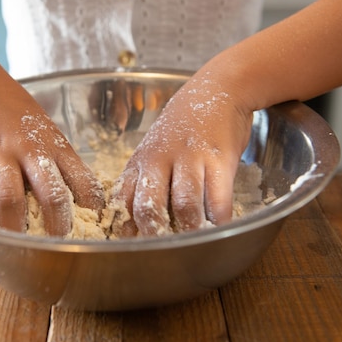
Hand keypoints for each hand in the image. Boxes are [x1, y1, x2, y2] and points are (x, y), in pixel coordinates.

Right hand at [0, 65, 104, 235]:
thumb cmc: (12, 106)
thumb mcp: (44, 127)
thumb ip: (57, 157)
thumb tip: (76, 194)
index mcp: (54, 143)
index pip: (83, 178)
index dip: (92, 205)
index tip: (97, 224)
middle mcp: (30, 149)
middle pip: (51, 195)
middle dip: (58, 226)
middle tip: (60, 245)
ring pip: (12, 199)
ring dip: (17, 227)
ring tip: (20, 244)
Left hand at [111, 70, 253, 236]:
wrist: (217, 89)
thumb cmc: (182, 127)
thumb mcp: (154, 149)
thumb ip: (143, 181)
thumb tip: (131, 224)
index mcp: (140, 162)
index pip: (122, 199)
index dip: (124, 227)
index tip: (130, 247)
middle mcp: (160, 160)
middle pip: (148, 205)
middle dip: (153, 233)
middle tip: (162, 252)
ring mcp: (189, 158)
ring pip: (183, 204)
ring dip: (189, 230)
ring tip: (193, 243)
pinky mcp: (218, 157)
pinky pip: (218, 197)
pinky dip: (218, 219)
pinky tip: (218, 227)